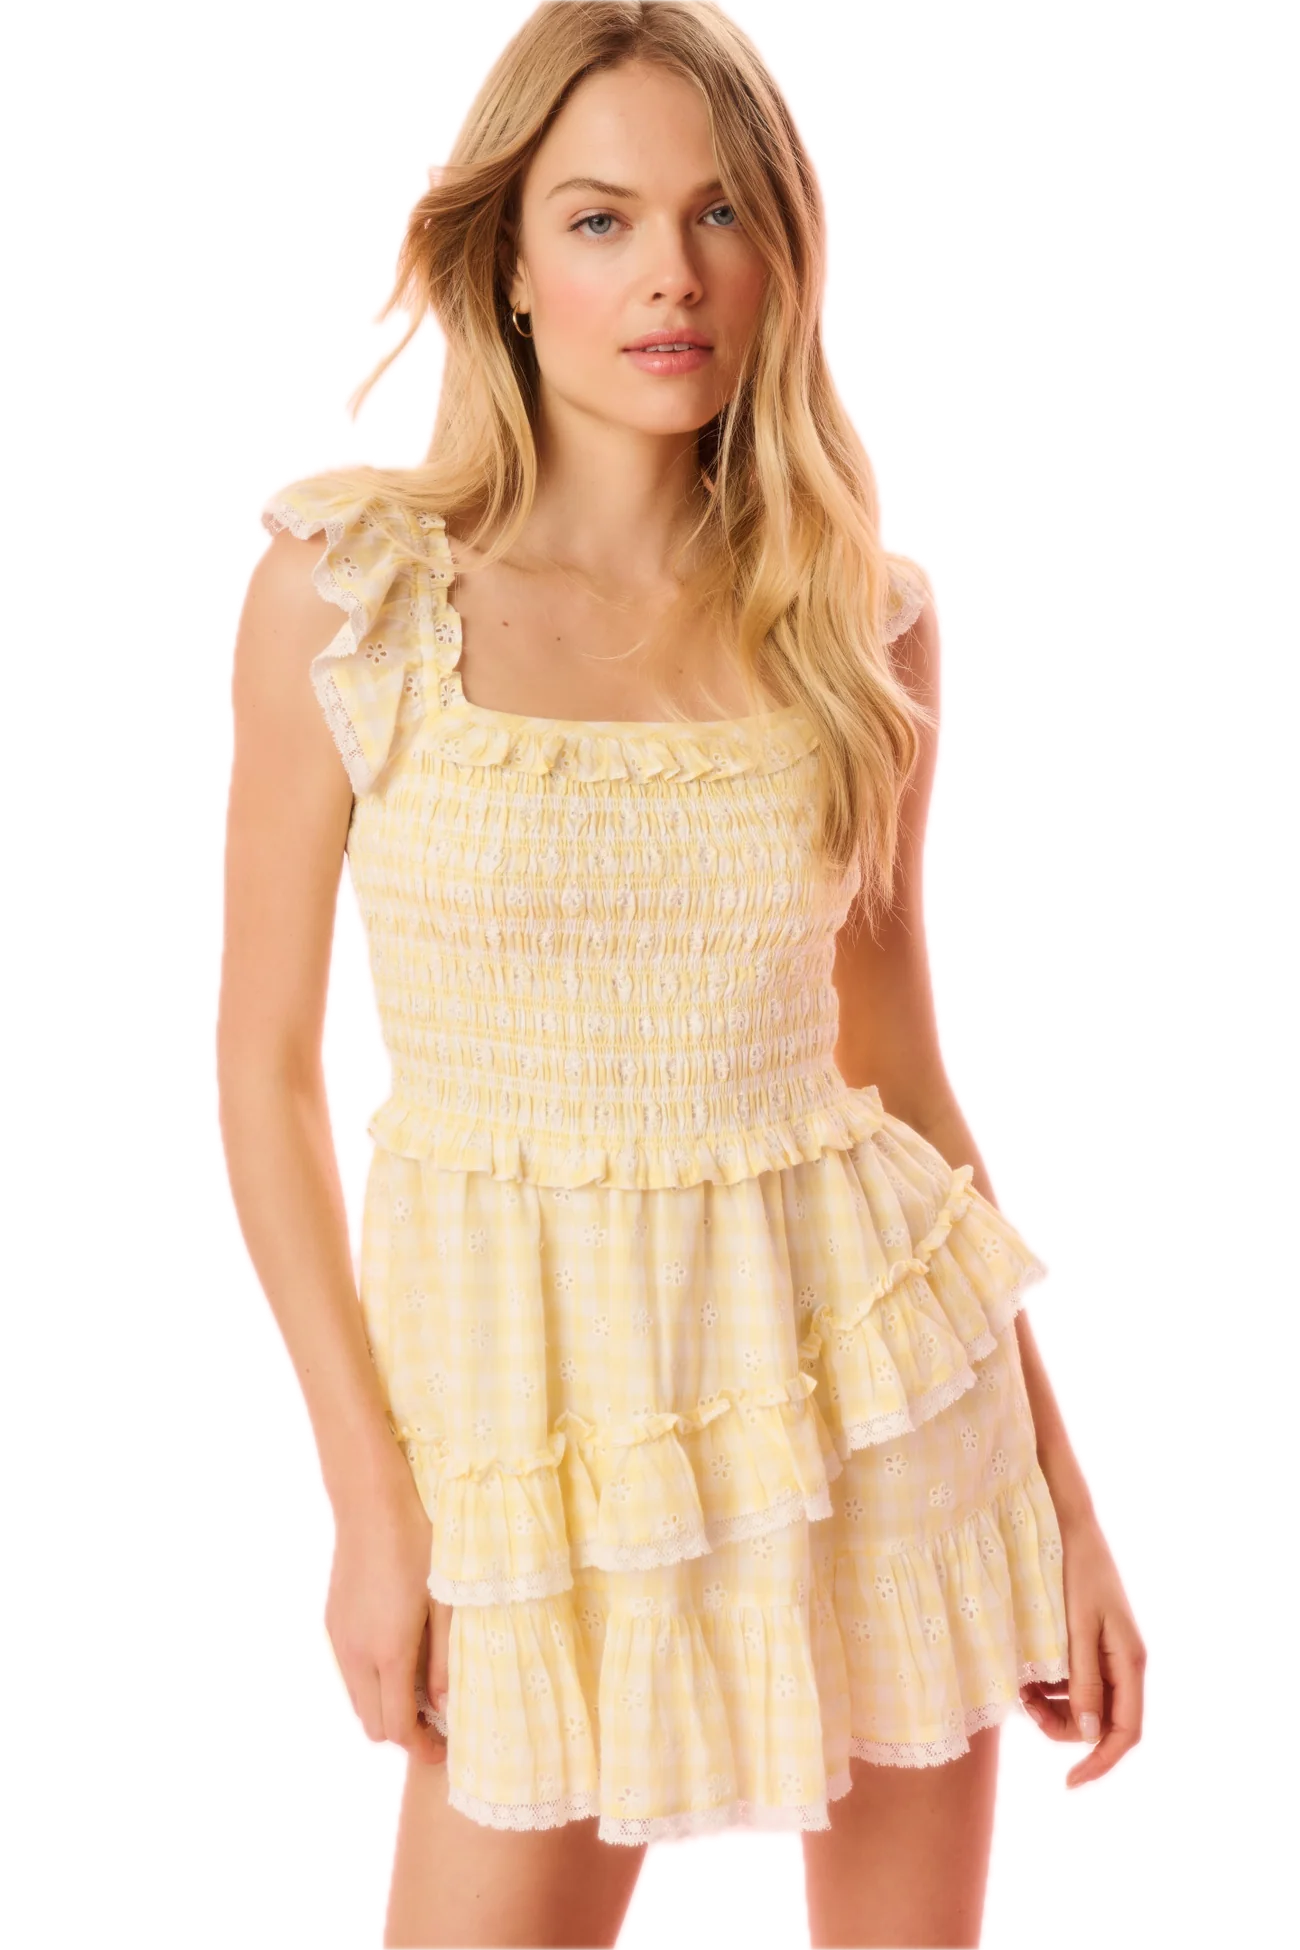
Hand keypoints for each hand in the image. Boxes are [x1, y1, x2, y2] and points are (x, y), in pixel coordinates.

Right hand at [318, 1482, 452, 1767]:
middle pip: (371, 1725)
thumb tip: (445, 1707)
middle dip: (402, 1734)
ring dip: (384, 1707)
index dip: (421, 1748)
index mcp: (389, 1651)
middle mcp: (357, 1654)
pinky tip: (397, 1653)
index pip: (397, 1728)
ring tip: (420, 1684)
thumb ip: (445, 1659)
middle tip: (435, 1719)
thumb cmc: (420, 1544)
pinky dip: (371, 1682)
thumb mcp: (445, 1601)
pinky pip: (349, 1672)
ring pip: (356, 1701)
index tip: (444, 1747)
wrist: (370, 1501)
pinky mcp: (331, 1623)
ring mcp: (338, 1639)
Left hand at [1019, 1510, 1151, 1796]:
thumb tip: (1089, 1736)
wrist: (1073, 1524)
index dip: (1102, 1767)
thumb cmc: (1075, 1569)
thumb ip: (1083, 1679)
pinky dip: (1054, 1689)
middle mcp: (1128, 1665)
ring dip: (1054, 1708)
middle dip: (1062, 1727)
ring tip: (1021, 1686)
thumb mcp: (1076, 1625)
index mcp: (1132, 1662)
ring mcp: (1113, 1657)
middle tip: (1022, 1703)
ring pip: (1088, 1710)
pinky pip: (1079, 1687)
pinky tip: (1029, 1674)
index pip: (1127, 1735)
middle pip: (1103, 1727)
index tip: (1067, 1788)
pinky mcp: (1095, 1648)